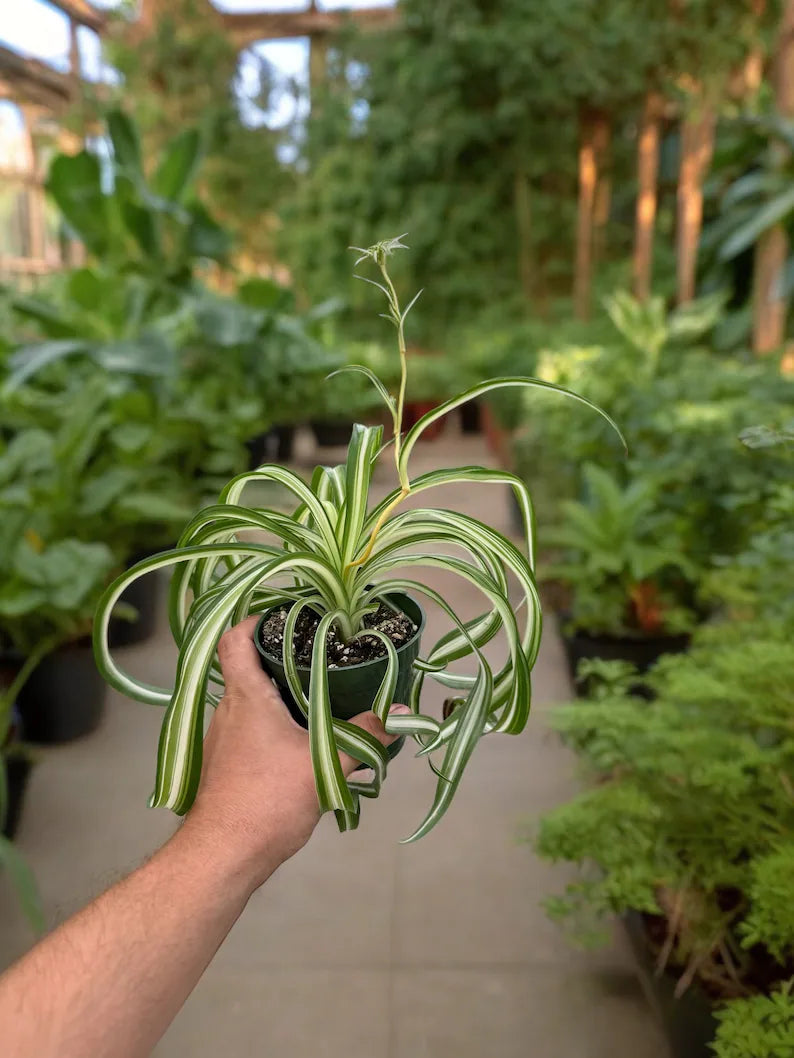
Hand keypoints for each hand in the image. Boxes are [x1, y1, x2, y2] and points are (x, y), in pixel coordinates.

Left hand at [183, 616, 404, 889]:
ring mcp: (221, 739)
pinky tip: (300, 741)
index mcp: (246, 697)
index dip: (254, 621)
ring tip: (316, 697)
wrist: (224, 854)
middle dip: (280, 659)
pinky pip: (247, 730)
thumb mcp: (326, 765)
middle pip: (246, 668)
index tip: (284, 618)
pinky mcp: (224, 764)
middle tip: (318, 656)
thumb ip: (364, 736)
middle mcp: (228, 710)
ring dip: (277, 696)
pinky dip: (271, 725)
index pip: (235, 640)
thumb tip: (400, 712)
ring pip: (248, 702)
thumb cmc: (269, 799)